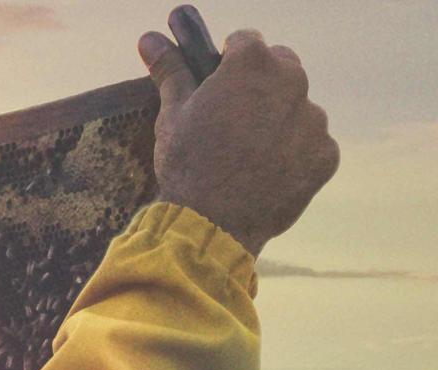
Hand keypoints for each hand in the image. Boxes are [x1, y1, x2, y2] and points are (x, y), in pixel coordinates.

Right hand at [138, 25, 339, 256]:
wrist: (213, 224)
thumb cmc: (188, 163)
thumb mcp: (172, 114)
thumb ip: (169, 70)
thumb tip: (149, 38)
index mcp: (252, 64)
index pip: (245, 42)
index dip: (227, 64)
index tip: (215, 87)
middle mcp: (292, 82)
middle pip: (280, 67)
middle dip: (259, 86)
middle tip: (231, 121)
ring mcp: (314, 120)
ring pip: (297, 107)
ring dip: (278, 120)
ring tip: (248, 154)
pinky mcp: (326, 154)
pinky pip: (312, 144)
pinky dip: (294, 154)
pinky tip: (267, 173)